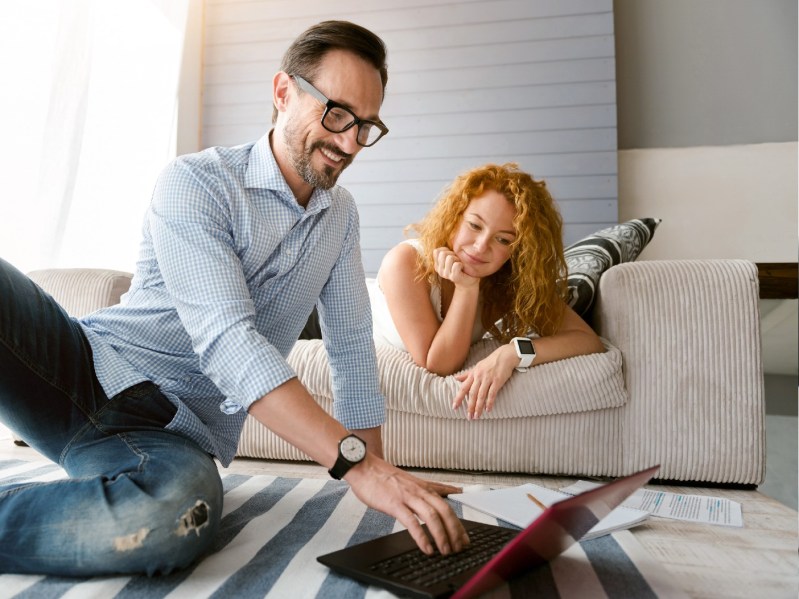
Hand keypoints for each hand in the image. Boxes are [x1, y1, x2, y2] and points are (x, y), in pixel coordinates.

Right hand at [345, 455, 468, 555]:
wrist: (363, 466)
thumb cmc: (384, 476)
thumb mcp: (412, 480)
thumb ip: (431, 487)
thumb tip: (450, 489)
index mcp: (424, 488)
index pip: (447, 505)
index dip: (458, 523)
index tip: (465, 538)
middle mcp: (419, 492)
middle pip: (445, 511)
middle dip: (455, 532)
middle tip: (459, 548)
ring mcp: (407, 497)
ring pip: (432, 516)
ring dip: (441, 536)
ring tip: (445, 551)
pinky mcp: (394, 504)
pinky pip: (411, 522)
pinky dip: (421, 536)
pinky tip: (426, 548)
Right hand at [432, 247, 478, 287]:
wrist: (468, 281)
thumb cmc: (461, 266)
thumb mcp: (452, 257)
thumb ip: (446, 251)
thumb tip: (450, 239)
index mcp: (437, 264)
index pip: (436, 251)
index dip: (446, 250)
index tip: (451, 256)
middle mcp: (439, 270)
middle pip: (443, 253)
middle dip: (452, 254)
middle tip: (457, 260)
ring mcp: (446, 274)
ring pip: (450, 258)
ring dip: (457, 259)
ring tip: (460, 264)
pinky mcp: (454, 277)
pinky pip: (456, 265)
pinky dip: (461, 264)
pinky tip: (462, 268)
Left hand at [452, 346, 514, 418]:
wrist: (504, 355)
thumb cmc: (490, 362)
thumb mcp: (477, 367)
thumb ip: (467, 374)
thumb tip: (455, 378)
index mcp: (473, 374)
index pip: (463, 388)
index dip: (458, 398)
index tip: (454, 407)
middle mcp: (479, 376)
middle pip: (472, 393)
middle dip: (469, 406)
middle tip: (468, 417)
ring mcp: (488, 378)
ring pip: (481, 395)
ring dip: (478, 407)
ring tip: (477, 416)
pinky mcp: (497, 380)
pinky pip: (492, 393)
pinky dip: (489, 402)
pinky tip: (488, 410)